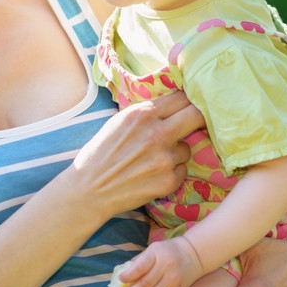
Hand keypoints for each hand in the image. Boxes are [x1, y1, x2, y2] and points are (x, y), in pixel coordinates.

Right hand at [72, 91, 204, 219]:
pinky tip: (152, 175)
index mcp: (143, 114)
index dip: (186, 101)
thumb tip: (174, 103)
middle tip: (192, 125)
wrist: (89, 189)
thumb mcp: (120, 121)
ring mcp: (165, 159)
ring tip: (154, 159)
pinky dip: (172, 172)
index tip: (187, 106)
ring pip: (187, 148)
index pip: (181, 97)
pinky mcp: (169, 181)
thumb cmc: (101, 152)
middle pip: (196, 116)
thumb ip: (147, 112)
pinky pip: (182, 170)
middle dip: (197, 119)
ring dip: (176, 152)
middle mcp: (157, 133)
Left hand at [116, 236, 203, 286]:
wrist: (194, 253)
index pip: (140, 266)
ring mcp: (173, 279)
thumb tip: (125, 272)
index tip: (121, 278)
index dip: (128, 274)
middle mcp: (166, 266)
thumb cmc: (169, 250)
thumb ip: (140, 260)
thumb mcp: (154, 248)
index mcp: (157, 253)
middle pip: (145, 283)